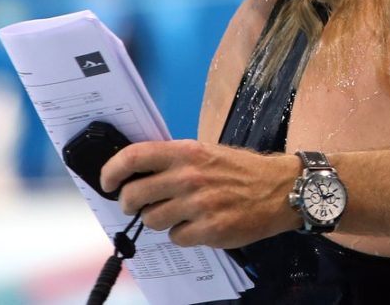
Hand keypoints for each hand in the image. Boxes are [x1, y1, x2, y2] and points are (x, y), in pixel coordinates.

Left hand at [101, 140, 301, 247]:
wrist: (282, 189)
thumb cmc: (242, 171)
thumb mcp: (208, 153)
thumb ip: (175, 161)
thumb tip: (137, 175)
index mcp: (187, 152)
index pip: (134, 157)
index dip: (111, 171)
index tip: (107, 182)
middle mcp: (190, 176)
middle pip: (133, 195)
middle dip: (130, 204)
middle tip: (138, 206)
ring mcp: (200, 204)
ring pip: (152, 220)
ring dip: (160, 220)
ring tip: (179, 214)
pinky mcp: (211, 229)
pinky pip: (177, 238)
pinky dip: (183, 235)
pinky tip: (199, 225)